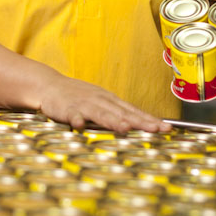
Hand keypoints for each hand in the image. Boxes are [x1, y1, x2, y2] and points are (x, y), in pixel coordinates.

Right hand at [38, 73, 170, 133]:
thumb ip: (118, 114)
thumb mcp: (101, 102)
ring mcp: (84, 104)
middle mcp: (101, 100)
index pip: (134, 110)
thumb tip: (140, 124)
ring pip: (101, 113)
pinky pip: (72, 115)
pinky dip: (77, 120)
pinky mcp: (67, 109)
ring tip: (125, 128)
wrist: (50, 85)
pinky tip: (80, 126)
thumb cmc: (78, 96)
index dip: (150, 119)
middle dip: (140, 121)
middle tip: (156, 129)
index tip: (166, 127)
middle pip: (123, 112)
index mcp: (110, 100)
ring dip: (113, 121)